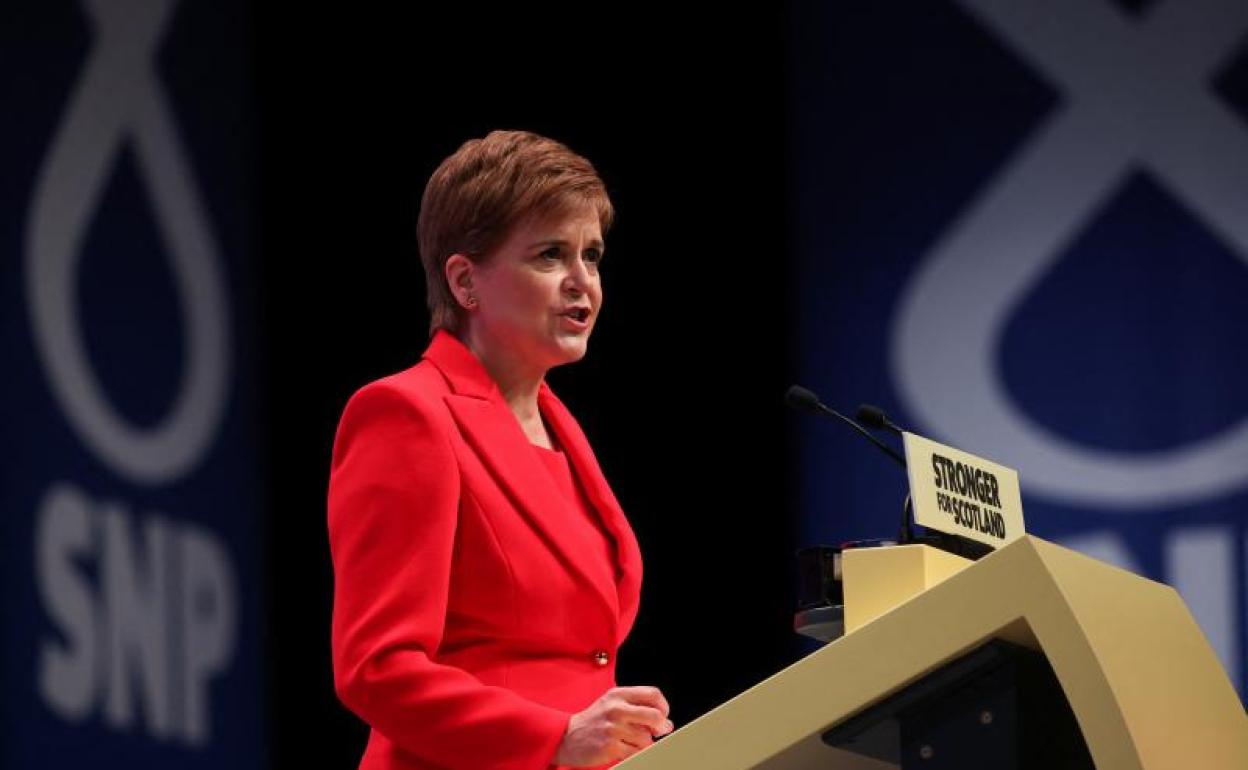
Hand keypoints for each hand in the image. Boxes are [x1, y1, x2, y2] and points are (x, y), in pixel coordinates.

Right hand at [553, 686, 673, 766]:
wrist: (567, 737)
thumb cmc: (593, 721)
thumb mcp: (611, 703)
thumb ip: (636, 706)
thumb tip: (665, 722)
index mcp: (618, 694)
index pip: (653, 694)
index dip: (664, 706)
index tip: (663, 715)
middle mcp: (616, 708)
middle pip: (655, 715)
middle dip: (662, 726)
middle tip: (659, 731)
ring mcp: (613, 728)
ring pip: (646, 738)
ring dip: (645, 743)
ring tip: (634, 742)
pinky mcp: (610, 746)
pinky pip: (636, 752)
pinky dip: (637, 753)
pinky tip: (628, 749)